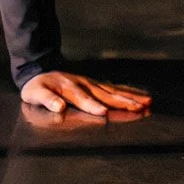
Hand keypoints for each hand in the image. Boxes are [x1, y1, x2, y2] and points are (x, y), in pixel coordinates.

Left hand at [19, 71, 150, 119]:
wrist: (39, 70)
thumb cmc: (37, 87)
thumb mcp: (36, 93)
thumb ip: (47, 99)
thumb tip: (59, 107)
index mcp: (70, 88)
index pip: (83, 99)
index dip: (93, 106)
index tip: (104, 113)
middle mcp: (84, 84)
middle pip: (105, 94)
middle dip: (122, 102)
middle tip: (140, 108)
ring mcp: (91, 83)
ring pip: (114, 91)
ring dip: (131, 97)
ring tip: (148, 102)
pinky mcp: (96, 84)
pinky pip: (114, 88)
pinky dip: (128, 92)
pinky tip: (141, 95)